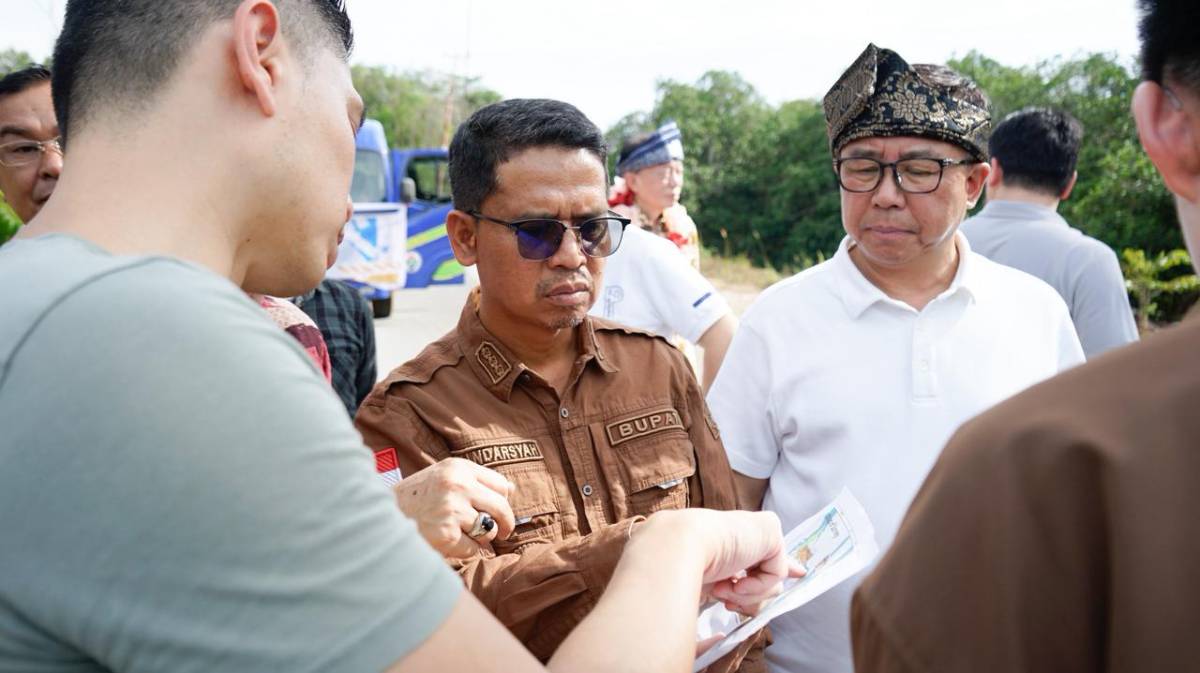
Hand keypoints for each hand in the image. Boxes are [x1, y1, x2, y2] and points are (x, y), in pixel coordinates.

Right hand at [393, 458, 515, 558]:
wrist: (380, 515)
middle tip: (503, 532)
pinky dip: (465, 550)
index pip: (501, 485)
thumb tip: (511, 489)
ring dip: (481, 537)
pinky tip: (449, 542)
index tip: (499, 511)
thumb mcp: (443, 477)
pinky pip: (473, 548)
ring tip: (462, 533)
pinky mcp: (446, 534)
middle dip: (506, 524)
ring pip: (488, 530)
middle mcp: (457, 485)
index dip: (503, 500)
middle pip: (502, 507)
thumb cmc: (416, 497)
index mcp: (458, 468)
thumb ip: (474, 480)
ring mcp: (451, 509)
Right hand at [639, 509, 803, 614]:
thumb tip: (800, 572)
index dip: (772, 573)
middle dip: (752, 597)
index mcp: (732, 543)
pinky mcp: (771, 530)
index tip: (796, 574)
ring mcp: (759, 530)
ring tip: (722, 590)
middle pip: (769, 577)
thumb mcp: (721, 581)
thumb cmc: (686, 568)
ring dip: (747, 594)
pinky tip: (733, 582)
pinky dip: (755, 587)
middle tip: (728, 600)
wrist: (677, 550)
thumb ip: (759, 579)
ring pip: (773, 580)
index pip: (764, 558)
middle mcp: (747, 536)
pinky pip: (776, 574)